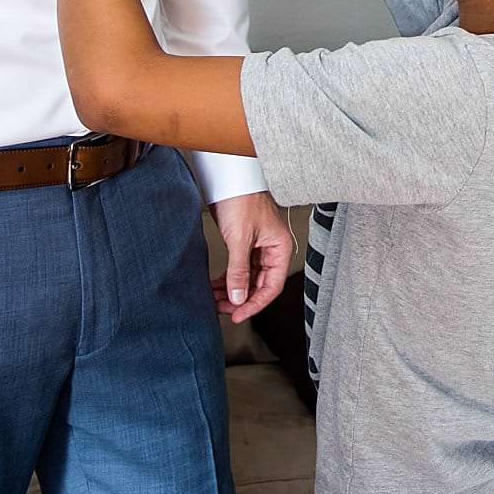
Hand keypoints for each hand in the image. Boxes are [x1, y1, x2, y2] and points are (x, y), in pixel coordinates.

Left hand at [210, 189, 294, 323]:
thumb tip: (238, 298)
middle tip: (221, 308)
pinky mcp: (244, 244)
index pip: (271, 286)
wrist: (230, 178)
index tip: (237, 315)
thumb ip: (239, 271)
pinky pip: (239, 268)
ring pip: (247, 278)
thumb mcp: (239, 239)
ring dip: (231, 290)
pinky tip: (215, 285)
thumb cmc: (241, 199)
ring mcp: (258, 247)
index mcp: (280, 248)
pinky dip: (227, 278)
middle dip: (240, 298)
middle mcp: (272, 250)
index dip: (254, 304)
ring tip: (213, 298)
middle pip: (259, 285)